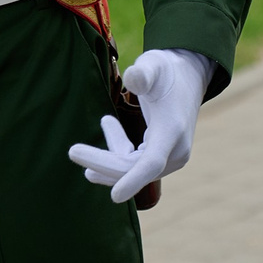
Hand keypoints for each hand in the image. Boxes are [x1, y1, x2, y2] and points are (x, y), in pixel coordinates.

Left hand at [67, 48, 210, 204]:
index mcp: (172, 131)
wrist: (189, 76)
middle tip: (73, 151)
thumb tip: (132, 78)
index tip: (114, 197)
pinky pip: (136, 166)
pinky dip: (117, 155)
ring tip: (78, 150)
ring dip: (107, 159)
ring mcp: (171, 157)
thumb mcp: (155, 65)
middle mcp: (175, 151)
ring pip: (132, 170)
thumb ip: (143, 73)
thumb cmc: (168, 69)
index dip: (133, 180)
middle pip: (133, 169)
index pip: (152, 163)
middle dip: (102, 163)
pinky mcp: (164, 157)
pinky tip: (104, 138)